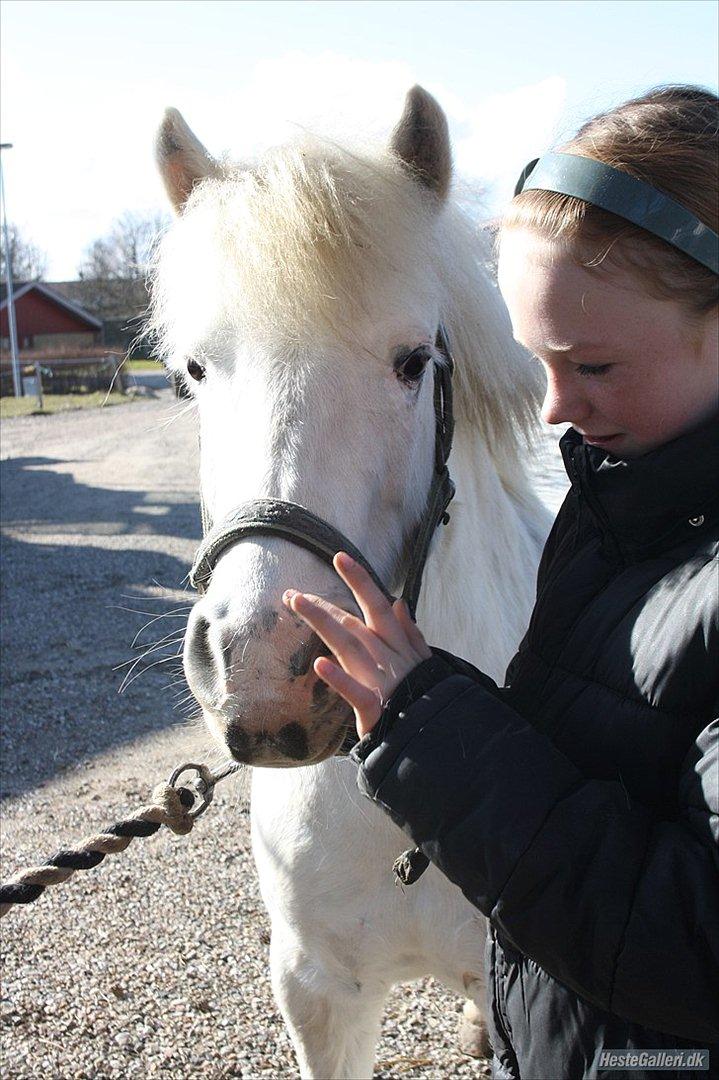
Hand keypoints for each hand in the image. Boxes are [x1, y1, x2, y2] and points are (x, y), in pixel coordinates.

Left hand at [282, 551, 431, 738]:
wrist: (438, 732)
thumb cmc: (427, 695)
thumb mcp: (424, 659)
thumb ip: (410, 631)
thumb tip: (400, 602)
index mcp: (397, 644)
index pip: (376, 604)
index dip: (359, 579)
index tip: (339, 556)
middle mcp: (386, 655)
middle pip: (351, 623)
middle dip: (322, 605)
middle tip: (291, 593)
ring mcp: (380, 679)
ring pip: (348, 645)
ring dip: (323, 622)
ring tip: (297, 603)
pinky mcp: (374, 707)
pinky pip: (355, 691)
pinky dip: (339, 678)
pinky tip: (320, 664)